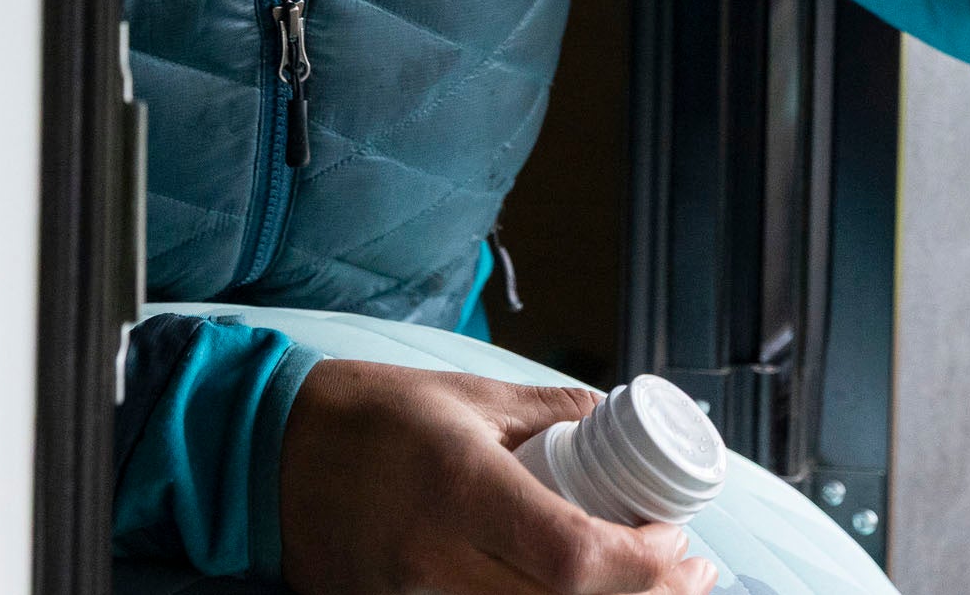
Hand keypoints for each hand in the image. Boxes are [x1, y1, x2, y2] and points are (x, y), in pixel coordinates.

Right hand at [279, 358, 719, 594]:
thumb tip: (625, 423)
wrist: (276, 455)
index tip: (680, 541)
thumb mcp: (472, 393)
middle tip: (693, 572)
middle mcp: (437, 559)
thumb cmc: (379, 413)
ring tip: (654, 588)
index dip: (642, 564)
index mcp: (459, 486)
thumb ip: (553, 411)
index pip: (571, 556)